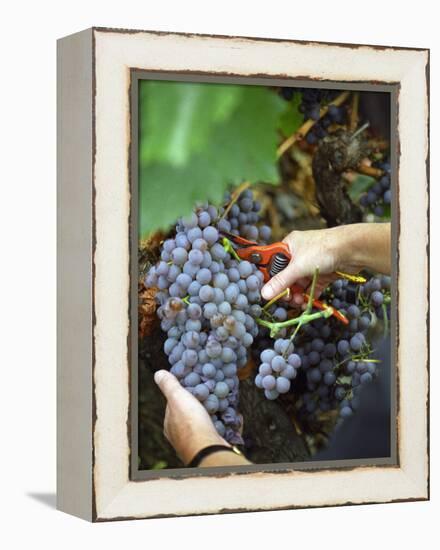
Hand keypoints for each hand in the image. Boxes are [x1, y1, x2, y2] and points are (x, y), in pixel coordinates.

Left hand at [154, 370, 228, 464]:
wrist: (209, 448)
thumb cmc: (191, 423)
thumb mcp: (177, 397)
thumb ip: (169, 385)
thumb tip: (159, 374)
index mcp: (171, 424)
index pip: (174, 404)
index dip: (183, 393)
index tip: (193, 384)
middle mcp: (182, 435)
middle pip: (192, 413)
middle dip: (202, 403)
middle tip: (212, 390)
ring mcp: (199, 440)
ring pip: (208, 423)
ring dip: (217, 412)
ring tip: (225, 400)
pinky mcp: (214, 444)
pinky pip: (223, 430)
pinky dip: (229, 422)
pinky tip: (236, 416)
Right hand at [261, 223, 390, 303]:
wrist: (353, 249)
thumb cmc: (323, 249)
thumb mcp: (298, 266)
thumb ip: (281, 281)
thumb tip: (264, 293)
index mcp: (289, 246)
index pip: (273, 263)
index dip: (270, 278)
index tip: (269, 292)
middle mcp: (299, 254)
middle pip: (287, 276)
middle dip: (286, 290)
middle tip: (287, 299)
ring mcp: (311, 264)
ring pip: (299, 283)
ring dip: (297, 295)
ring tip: (298, 302)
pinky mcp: (323, 273)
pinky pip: (311, 287)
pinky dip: (308, 295)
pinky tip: (306, 303)